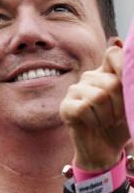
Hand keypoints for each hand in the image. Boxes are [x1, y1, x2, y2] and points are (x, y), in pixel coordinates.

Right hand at [61, 41, 129, 172]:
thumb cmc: (121, 124)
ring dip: (109, 115)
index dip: (124, 66)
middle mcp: (88, 77)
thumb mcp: (132, 101)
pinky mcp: (65, 107)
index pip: (113, 54)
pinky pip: (85, 108)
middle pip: (111, 82)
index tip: (129, 86)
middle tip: (118, 116)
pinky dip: (96, 121)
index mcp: (105, 72)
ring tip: (107, 121)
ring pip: (99, 96)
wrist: (106, 150)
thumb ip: (130, 80)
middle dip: (121, 104)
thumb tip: (117, 42)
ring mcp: (74, 91)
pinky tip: (94, 124)